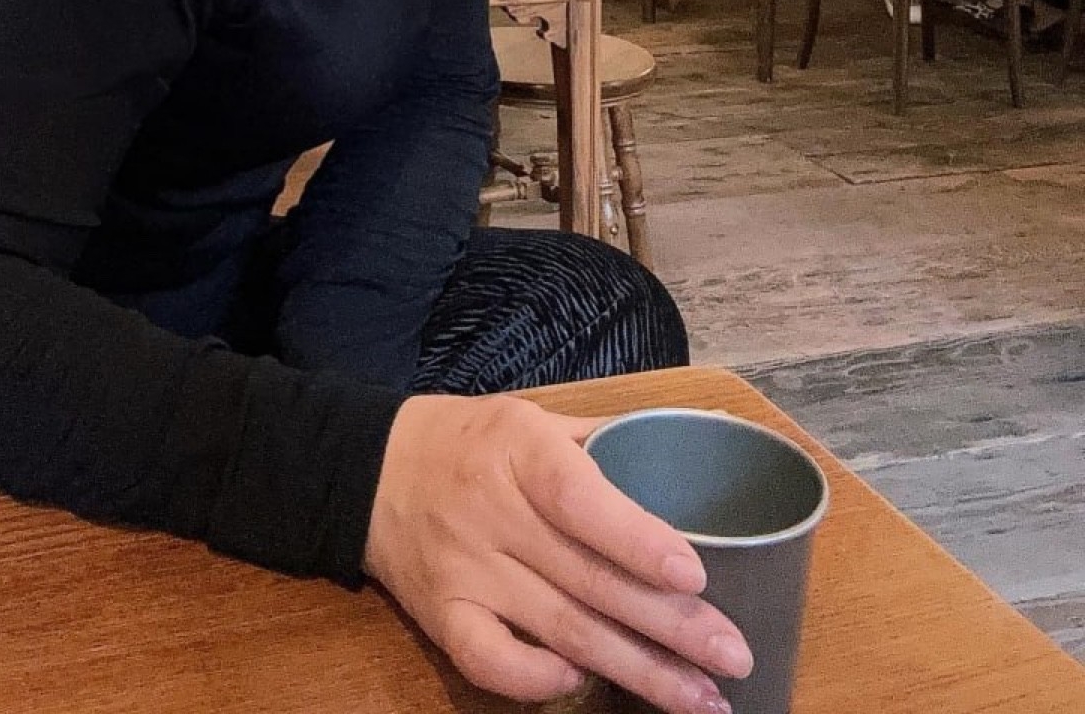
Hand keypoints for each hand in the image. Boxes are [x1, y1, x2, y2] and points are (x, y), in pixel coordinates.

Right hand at [364, 394, 751, 712]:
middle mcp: (491, 513)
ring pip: (560, 629)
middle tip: (733, 657)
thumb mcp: (531, 418)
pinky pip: (490, 662)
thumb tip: (696, 444)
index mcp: (518, 450)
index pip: (579, 499)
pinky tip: (585, 687)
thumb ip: (603, 440)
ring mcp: (464, 571)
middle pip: (587, 579)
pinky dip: (538, 682)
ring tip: (701, 699)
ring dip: (636, 671)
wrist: (370, 468)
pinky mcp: (441, 616)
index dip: (638, 539)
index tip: (696, 574)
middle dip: (669, 626)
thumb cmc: (469, 440)